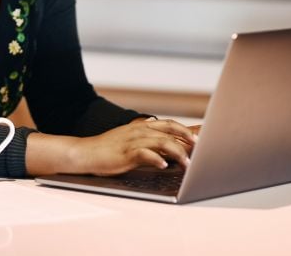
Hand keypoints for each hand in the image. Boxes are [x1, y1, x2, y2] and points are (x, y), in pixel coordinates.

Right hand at [71, 118, 196, 175]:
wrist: (86, 152)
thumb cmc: (110, 149)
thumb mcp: (132, 140)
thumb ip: (149, 138)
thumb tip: (166, 136)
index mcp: (143, 126)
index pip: (170, 124)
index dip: (188, 129)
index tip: (204, 136)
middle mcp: (140, 130)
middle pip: (170, 129)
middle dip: (187, 136)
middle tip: (201, 147)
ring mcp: (133, 141)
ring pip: (161, 141)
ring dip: (177, 152)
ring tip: (188, 163)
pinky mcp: (126, 153)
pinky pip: (144, 154)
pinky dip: (156, 159)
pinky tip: (163, 165)